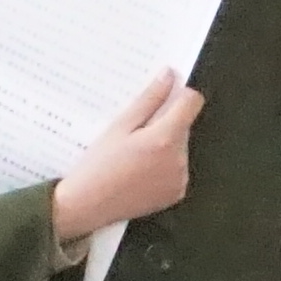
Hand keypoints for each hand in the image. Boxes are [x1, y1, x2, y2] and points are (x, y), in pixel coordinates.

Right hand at [48, 73, 203, 243]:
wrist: (88, 206)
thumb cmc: (98, 164)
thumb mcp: (120, 126)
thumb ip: (149, 99)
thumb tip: (170, 75)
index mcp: (166, 138)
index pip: (192, 102)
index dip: (179, 96)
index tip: (161, 100)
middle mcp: (179, 159)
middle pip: (184, 125)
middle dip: (166, 123)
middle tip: (134, 135)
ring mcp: (180, 179)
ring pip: (180, 147)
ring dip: (165, 145)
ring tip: (134, 156)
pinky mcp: (177, 193)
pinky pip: (177, 168)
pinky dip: (164, 166)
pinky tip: (140, 172)